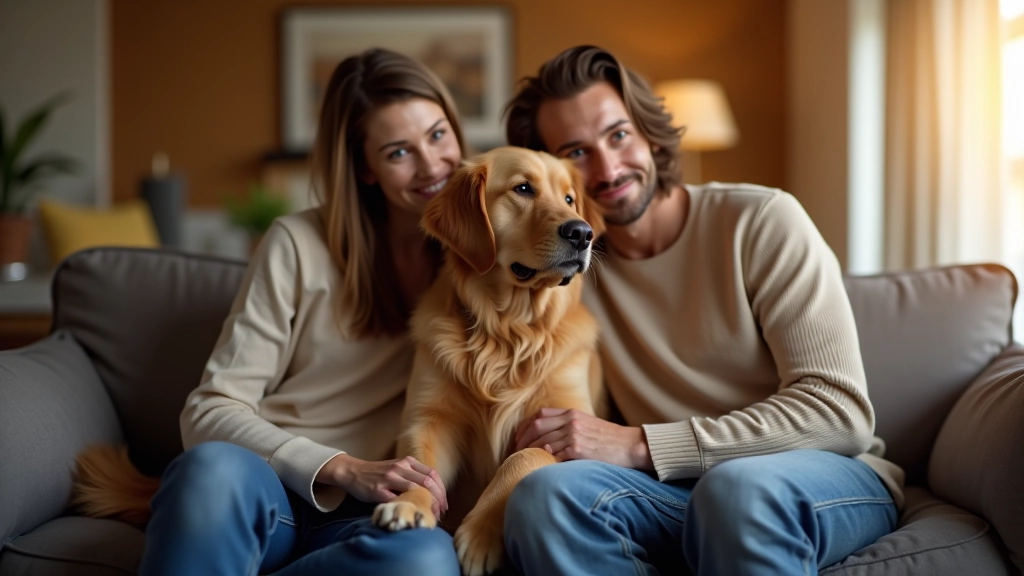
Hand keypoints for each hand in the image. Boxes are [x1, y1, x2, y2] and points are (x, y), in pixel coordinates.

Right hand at [317, 454, 447, 516]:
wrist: (352, 472)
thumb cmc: (377, 473)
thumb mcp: (397, 468)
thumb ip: (413, 475)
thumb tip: (432, 493)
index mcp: (407, 462)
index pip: (433, 474)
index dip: (442, 490)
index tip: (444, 503)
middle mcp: (400, 467)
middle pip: (428, 482)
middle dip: (438, 499)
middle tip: (441, 512)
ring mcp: (389, 478)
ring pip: (416, 490)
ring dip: (426, 504)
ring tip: (429, 515)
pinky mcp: (378, 490)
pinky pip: (397, 500)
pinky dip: (407, 508)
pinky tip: (411, 515)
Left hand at [514, 408, 653, 469]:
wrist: (630, 445)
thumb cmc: (610, 439)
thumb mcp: (588, 424)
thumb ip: (570, 426)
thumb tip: (549, 438)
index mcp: (572, 413)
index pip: (540, 415)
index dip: (525, 426)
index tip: (518, 437)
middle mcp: (571, 421)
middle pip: (537, 426)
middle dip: (522, 439)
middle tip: (515, 451)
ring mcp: (574, 434)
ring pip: (542, 441)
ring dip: (530, 452)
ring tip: (524, 461)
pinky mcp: (577, 449)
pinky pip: (554, 454)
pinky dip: (544, 459)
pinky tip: (540, 465)